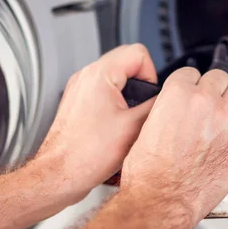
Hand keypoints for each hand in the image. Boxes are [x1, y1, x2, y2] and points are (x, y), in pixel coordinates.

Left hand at [31, 43, 156, 201]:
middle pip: (126, 61)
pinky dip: (114, 102)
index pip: (139, 53)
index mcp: (99, 75)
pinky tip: (117, 124)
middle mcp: (85, 77)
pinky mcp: (76, 102)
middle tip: (142, 106)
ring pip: (115, 76)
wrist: (59, 174)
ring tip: (130, 116)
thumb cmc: (85, 155)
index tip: (150, 96)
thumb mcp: (134, 128)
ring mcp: (79, 88)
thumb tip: (168, 101)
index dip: (151, 74)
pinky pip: (102, 90)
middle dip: (140, 83)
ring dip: (127, 93)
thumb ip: (155, 107)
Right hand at [120, 67, 227, 226]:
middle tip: (209, 105)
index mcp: (175, 95)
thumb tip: (175, 105)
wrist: (160, 201)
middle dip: (214, 90)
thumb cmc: (149, 173)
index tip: (193, 94)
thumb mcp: (145, 127)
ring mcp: (225, 119)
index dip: (191, 85)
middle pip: (218, 77)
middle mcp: (203, 102)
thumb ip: (166, 108)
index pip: (190, 72)